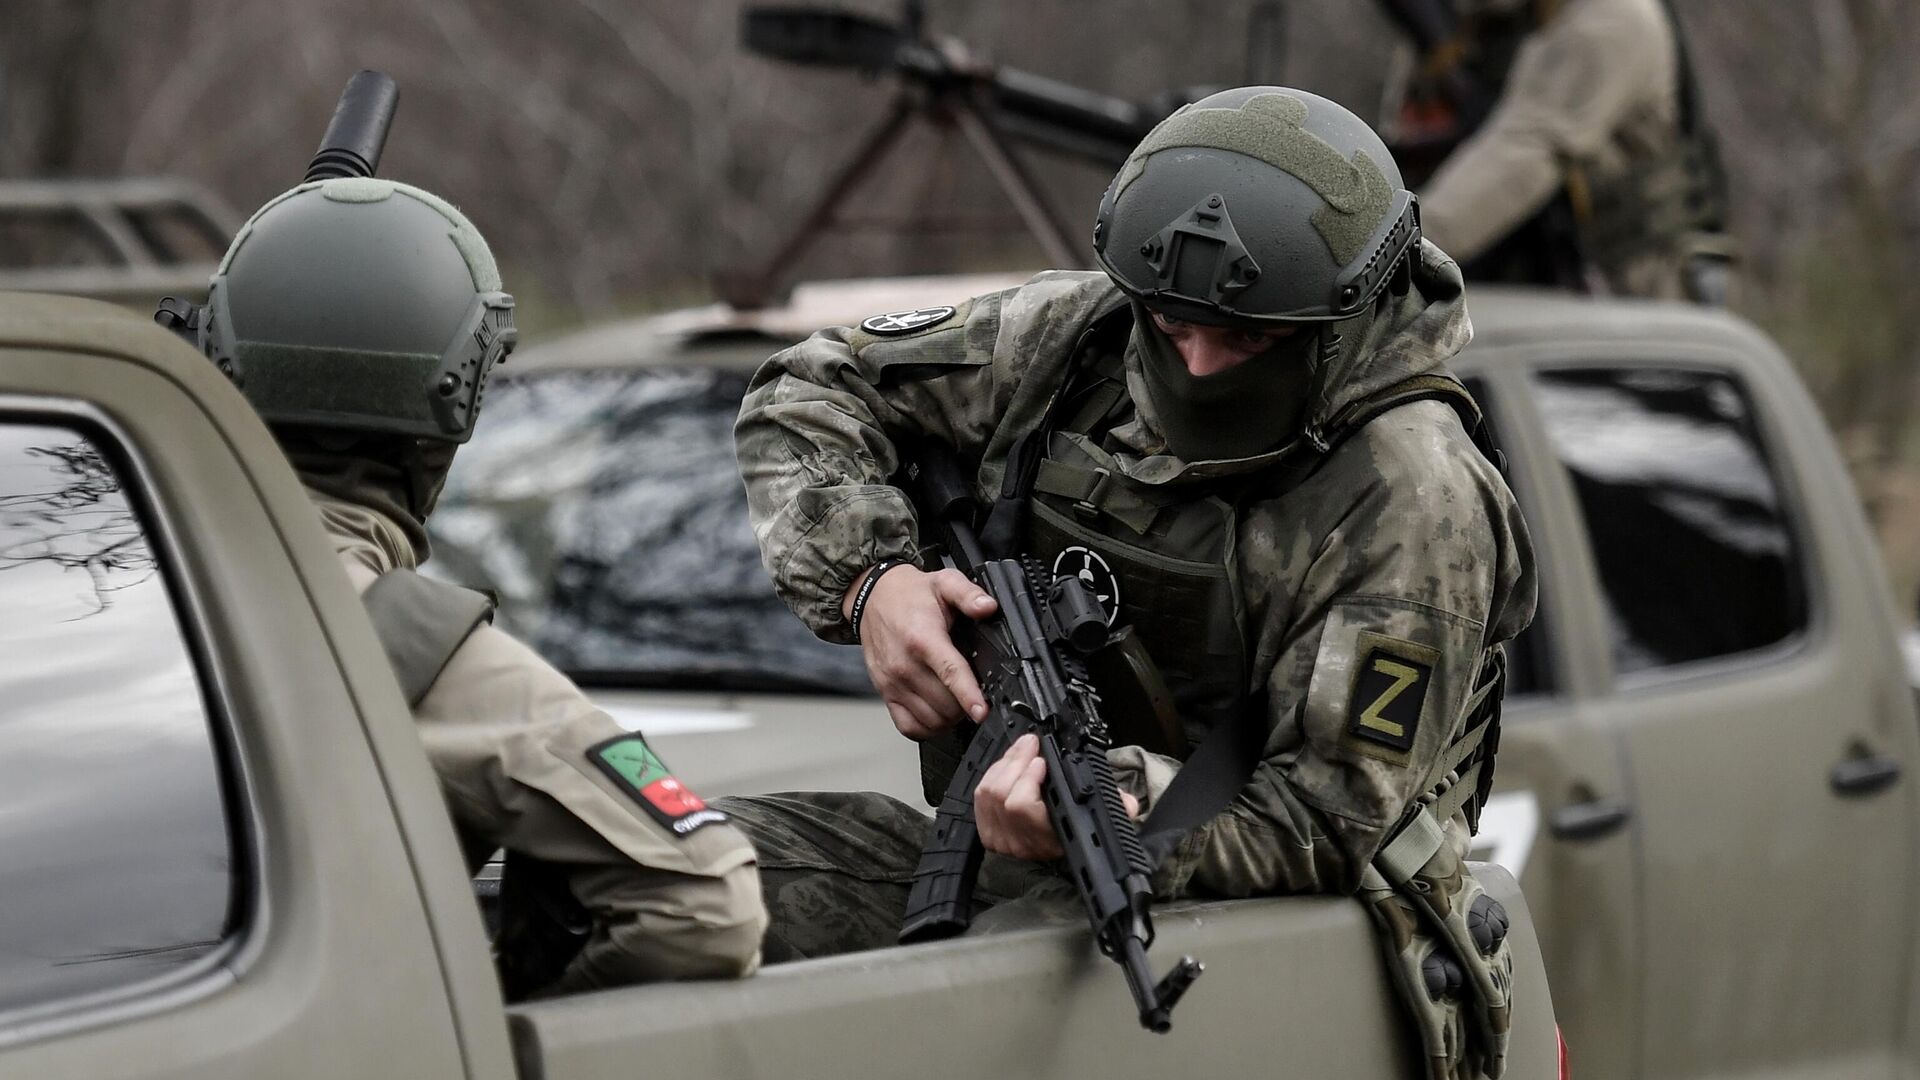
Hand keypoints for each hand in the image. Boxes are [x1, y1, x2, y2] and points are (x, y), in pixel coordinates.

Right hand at [844, 563, 997, 739]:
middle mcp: (904, 664)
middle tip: (976, 694)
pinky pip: (908, 726)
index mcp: (923, 638)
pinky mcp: (885, 693)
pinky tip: (938, 715)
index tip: (981, 711)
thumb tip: (988, 606)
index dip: (969, 696)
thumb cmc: (910, 594)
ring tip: (959, 703)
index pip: (950, 673)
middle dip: (966, 705)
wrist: (873, 598)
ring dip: (950, 718)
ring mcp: (892, 682)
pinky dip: (928, 728)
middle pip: (944, 703)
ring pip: (930, 719)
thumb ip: (968, 594)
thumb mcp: (944, 582)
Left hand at [976, 733, 1139, 861]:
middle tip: (1031, 744)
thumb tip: (1127, 804)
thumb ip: (1114, 805)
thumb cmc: (1077, 828)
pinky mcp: (988, 833)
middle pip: (1001, 794)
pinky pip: (980, 798)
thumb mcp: (1098, 817)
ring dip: (1005, 764)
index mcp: (1049, 838)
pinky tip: (1008, 764)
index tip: (1042, 761)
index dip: (1027, 779)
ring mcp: (1001, 839)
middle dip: (1016, 761)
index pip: (1021, 807)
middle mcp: (1022, 842)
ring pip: (989, 792)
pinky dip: (993, 775)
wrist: (1057, 848)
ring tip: (1022, 749)